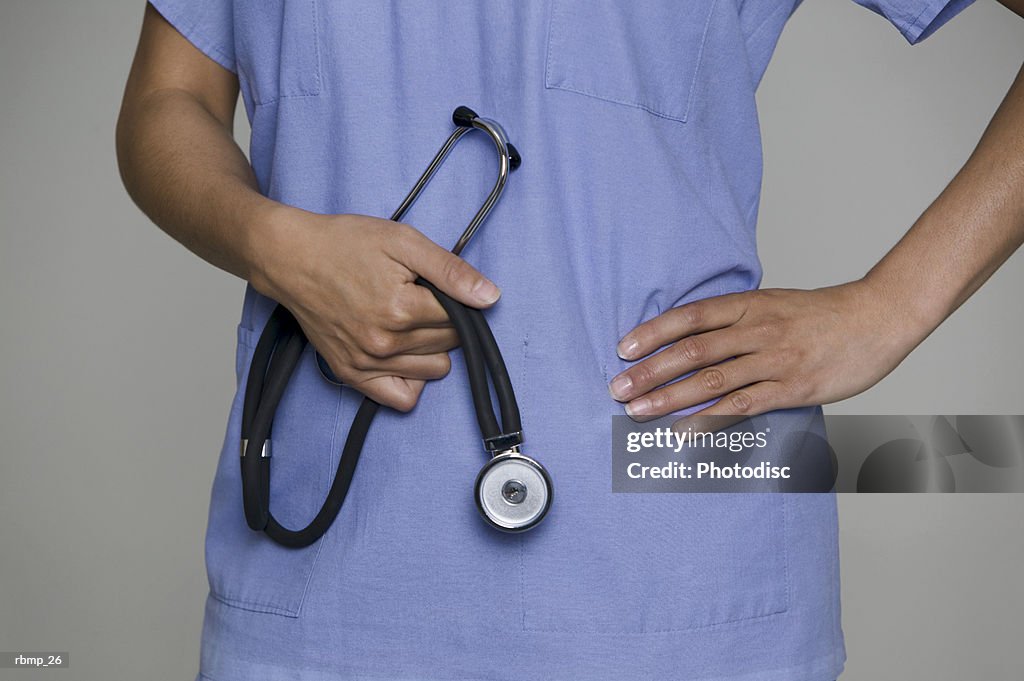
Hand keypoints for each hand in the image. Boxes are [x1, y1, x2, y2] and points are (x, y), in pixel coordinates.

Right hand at [251, 207, 500, 410]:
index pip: (460, 319)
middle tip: (421, 299)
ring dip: (431, 349)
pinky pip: (400, 398)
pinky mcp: (351, 374)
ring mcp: (367, 363)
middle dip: (445, 321)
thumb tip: (489, 296)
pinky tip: (405, 355)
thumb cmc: (344, 244)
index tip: (439, 287)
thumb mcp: (403, 242)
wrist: (291, 258)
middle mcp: (385, 343)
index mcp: (401, 309)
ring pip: (433, 371)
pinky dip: (411, 381)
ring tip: (410, 322)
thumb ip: (450, 271)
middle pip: (448, 344)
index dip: (457, 299)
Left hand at [608, 280, 925, 420]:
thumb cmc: (821, 315)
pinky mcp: (792, 388)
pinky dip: (709, 418)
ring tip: (637, 411)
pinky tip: (684, 429)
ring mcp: (774, 360)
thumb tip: (689, 336)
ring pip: (712, 380)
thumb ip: (734, 318)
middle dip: (650, 371)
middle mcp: (757, 330)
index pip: (690, 317)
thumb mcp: (772, 302)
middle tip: (617, 387)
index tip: (623, 349)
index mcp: (749, 304)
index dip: (653, 333)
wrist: (878, 318)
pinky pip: (742, 405)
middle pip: (693, 350)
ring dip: (669, 397)